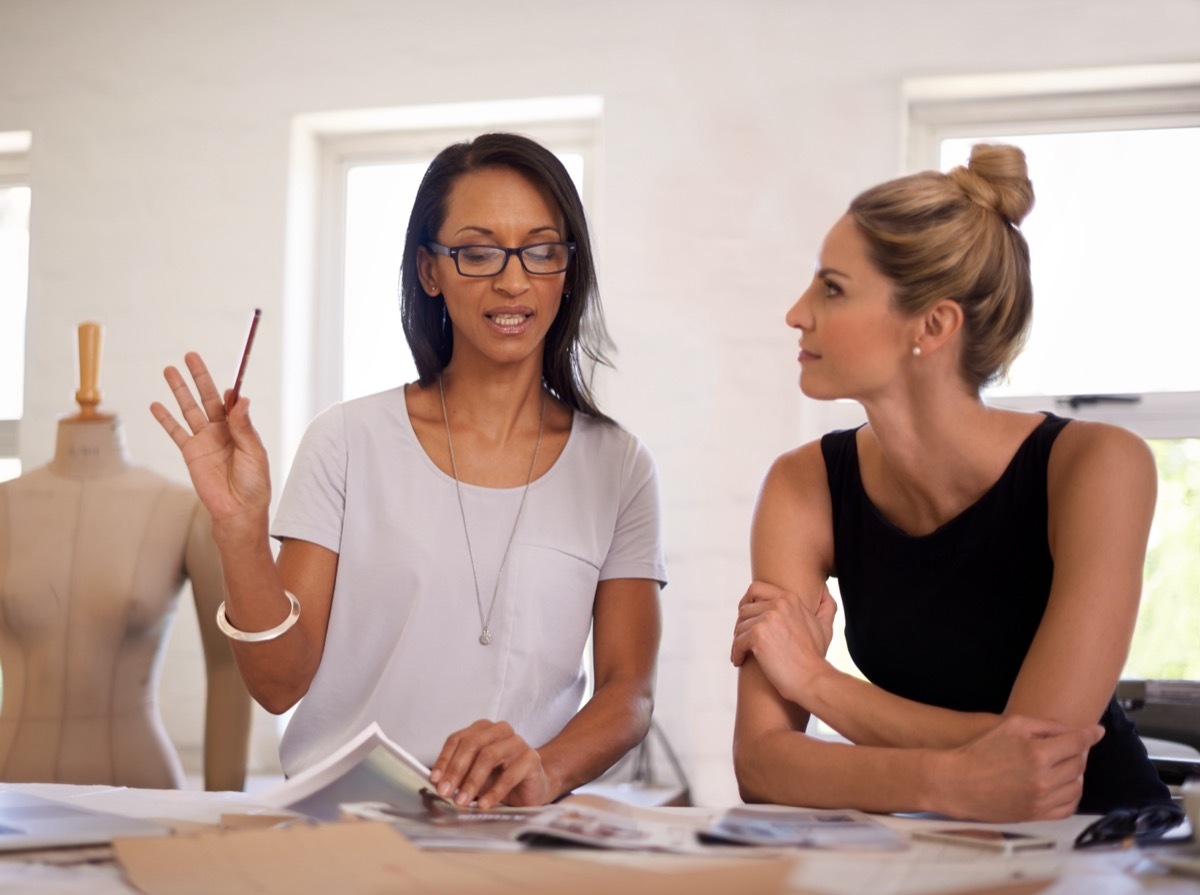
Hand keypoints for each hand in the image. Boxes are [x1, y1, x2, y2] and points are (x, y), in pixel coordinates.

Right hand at [150, 352, 270, 527]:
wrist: (238, 511)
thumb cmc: (254, 484)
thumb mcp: (254, 453)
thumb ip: (244, 427)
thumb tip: (241, 399)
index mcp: (241, 428)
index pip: (233, 402)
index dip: (230, 390)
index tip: (228, 380)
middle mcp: (222, 430)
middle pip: (208, 397)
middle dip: (199, 376)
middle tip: (190, 355)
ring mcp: (205, 440)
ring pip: (189, 408)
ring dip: (179, 390)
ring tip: (169, 370)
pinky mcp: (190, 453)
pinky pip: (175, 431)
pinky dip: (165, 419)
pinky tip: (156, 405)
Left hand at [428, 720, 555, 809]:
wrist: (534, 785)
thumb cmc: (501, 777)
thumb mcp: (475, 774)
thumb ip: (458, 775)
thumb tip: (437, 784)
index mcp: (483, 729)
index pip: (457, 739)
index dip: (444, 759)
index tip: (434, 779)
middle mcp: (500, 730)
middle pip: (472, 744)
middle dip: (456, 770)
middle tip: (445, 792)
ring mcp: (517, 742)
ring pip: (488, 756)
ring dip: (472, 781)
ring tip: (462, 801)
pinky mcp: (530, 759)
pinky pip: (509, 775)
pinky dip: (494, 792)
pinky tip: (484, 804)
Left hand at [731, 581, 836, 704]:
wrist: (813, 679)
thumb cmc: (816, 656)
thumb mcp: (824, 626)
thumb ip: (825, 606)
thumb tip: (825, 591)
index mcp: (790, 599)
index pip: (756, 589)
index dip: (746, 601)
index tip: (745, 615)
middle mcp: (778, 604)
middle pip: (745, 610)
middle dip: (741, 626)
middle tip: (743, 640)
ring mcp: (768, 619)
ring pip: (740, 627)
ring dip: (738, 641)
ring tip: (742, 653)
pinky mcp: (758, 636)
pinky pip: (738, 641)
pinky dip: (736, 652)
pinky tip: (739, 661)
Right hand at [936, 715, 1103, 820]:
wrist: (958, 783)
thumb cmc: (981, 750)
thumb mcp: (1010, 725)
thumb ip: (1044, 725)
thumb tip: (1072, 730)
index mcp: (1038, 753)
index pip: (1076, 742)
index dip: (1090, 734)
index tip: (1097, 731)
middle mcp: (1044, 778)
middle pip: (1079, 764)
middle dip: (1077, 752)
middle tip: (1068, 747)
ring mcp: (1042, 800)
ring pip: (1077, 786)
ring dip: (1075, 774)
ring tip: (1062, 766)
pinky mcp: (1037, 815)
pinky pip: (1068, 807)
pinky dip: (1071, 795)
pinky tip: (1062, 786)